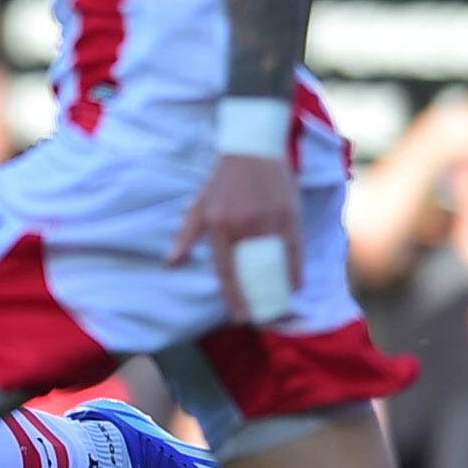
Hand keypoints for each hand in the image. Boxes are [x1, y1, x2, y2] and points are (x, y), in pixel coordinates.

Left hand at [169, 154, 302, 323]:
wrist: (252, 150)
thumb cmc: (222, 180)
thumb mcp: (199, 206)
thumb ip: (186, 236)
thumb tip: (171, 263)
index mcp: (221, 226)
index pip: (227, 270)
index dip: (233, 296)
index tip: (237, 316)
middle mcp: (245, 226)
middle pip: (252, 271)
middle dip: (256, 298)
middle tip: (258, 317)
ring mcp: (270, 221)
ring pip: (275, 263)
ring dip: (277, 287)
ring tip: (276, 304)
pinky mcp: (289, 215)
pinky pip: (295, 249)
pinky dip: (296, 269)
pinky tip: (295, 284)